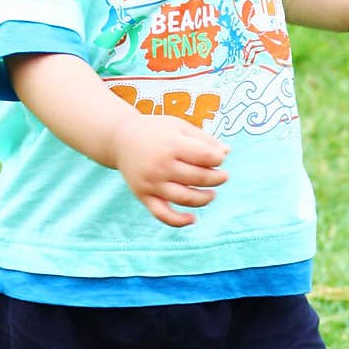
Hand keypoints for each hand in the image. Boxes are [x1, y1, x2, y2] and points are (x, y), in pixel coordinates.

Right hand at [112, 115, 229, 226]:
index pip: (205, 157)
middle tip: (222, 177)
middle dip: (217, 178)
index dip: (218, 159)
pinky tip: (193, 219)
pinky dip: (179, 221)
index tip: (218, 159)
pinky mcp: (144, 196)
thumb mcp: (179, 127)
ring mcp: (152, 183)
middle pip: (198, 178)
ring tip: (211, 194)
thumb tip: (227, 152)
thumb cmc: (156, 131)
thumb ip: (204, 139)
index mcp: (172, 144)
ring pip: (185, 198)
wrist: (121, 139)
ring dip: (204, 199)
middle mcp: (161, 165)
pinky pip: (162, 214)